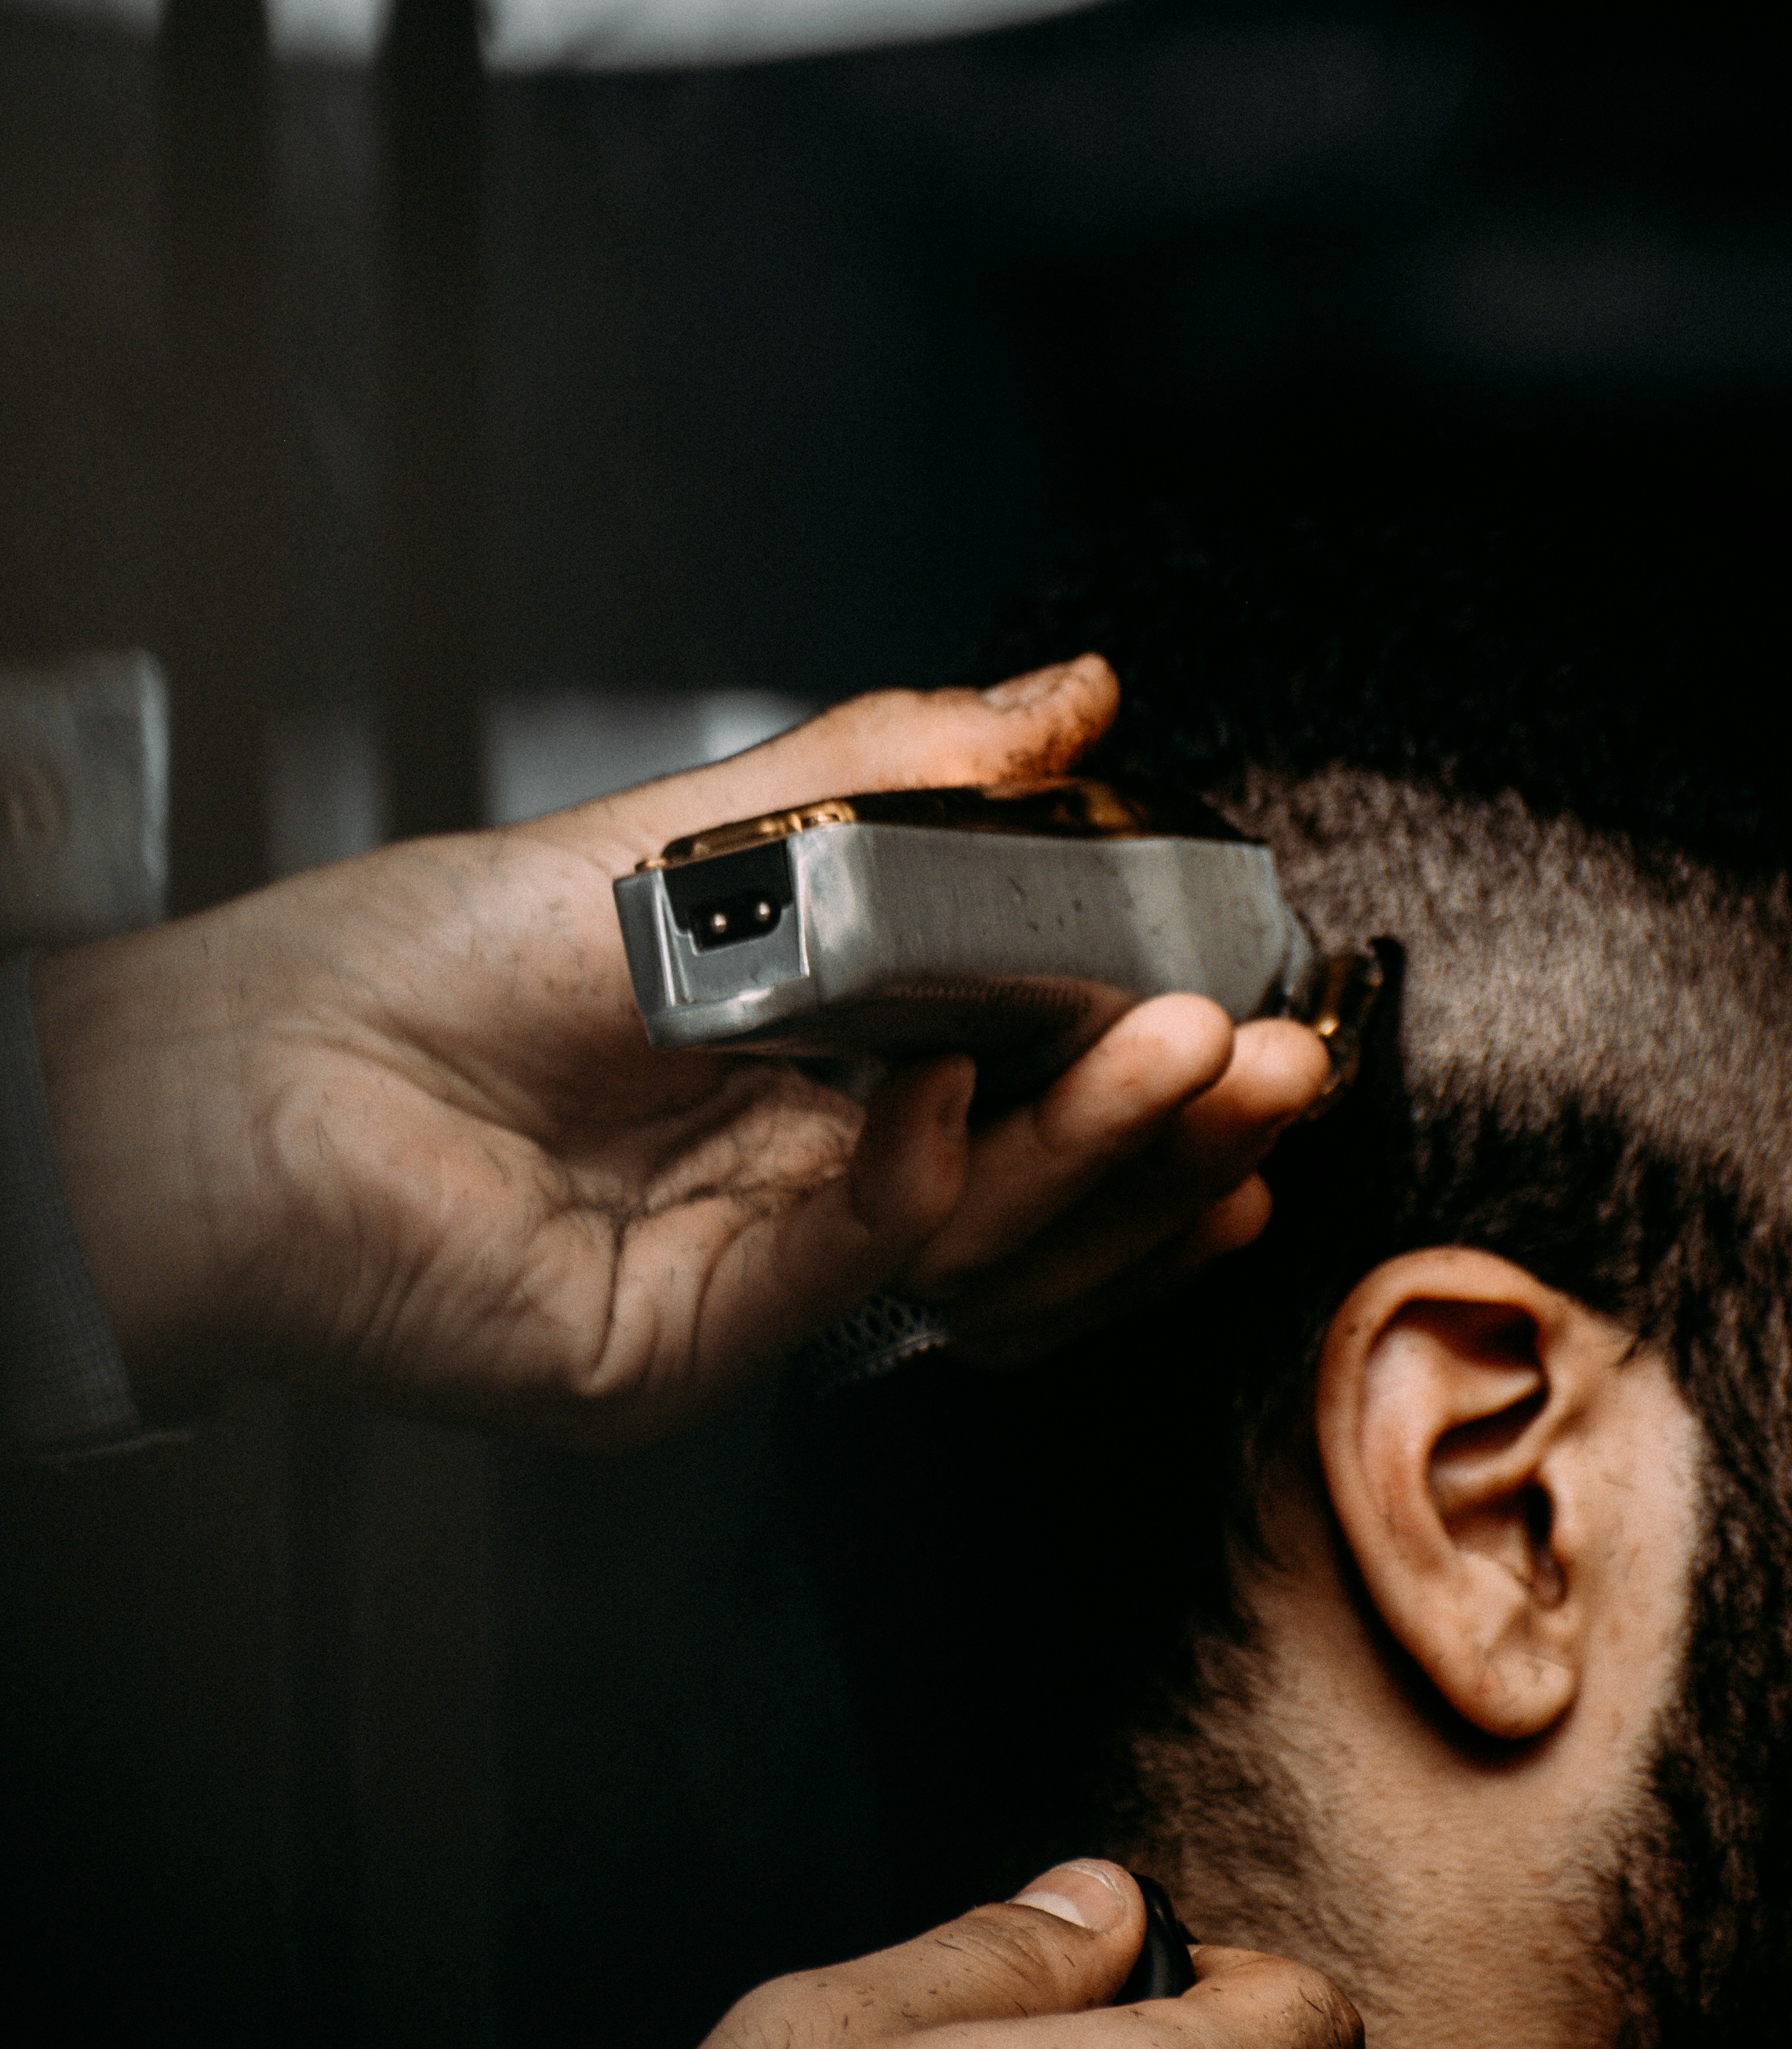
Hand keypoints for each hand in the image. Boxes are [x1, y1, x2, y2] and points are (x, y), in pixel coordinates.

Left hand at [31, 659, 1328, 1440]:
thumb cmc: (436, 955)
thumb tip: (1081, 692)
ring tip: (1195, 1059)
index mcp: (820, 1077)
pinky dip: (917, 1184)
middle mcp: (801, 1192)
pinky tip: (948, 1095)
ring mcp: (751, 1284)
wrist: (254, 1069)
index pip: (1036, 1088)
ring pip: (977, 1251)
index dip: (1154, 1061)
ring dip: (1100, 1157)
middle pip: (1037, 1186)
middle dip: (1173, 1125)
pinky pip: (847, 1278)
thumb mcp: (706, 832)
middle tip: (1280, 1055)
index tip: (1251, 1001)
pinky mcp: (685, 1356)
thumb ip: (902, 772)